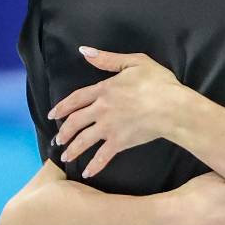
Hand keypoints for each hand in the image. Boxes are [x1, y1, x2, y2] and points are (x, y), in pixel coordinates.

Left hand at [48, 46, 185, 177]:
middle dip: (64, 131)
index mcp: (104, 89)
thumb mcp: (135, 62)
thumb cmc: (158, 83)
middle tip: (58, 139)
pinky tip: (87, 172)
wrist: (172, 107)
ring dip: (72, 149)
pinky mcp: (120, 142)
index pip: (76, 98)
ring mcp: (109, 127)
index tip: (53, 115)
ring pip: (83, 140)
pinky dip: (94, 166)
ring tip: (66, 156)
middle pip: (75, 121)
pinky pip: (102, 156)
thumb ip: (108, 59)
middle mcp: (101, 109)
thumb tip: (84, 51)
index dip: (63, 106)